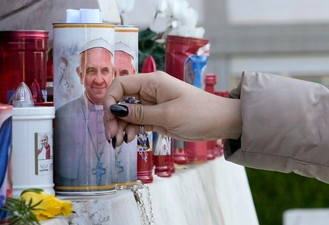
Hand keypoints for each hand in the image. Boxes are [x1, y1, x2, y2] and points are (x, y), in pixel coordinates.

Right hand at [103, 71, 241, 145]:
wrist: (220, 122)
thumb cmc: (198, 113)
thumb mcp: (167, 115)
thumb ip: (140, 114)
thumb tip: (115, 110)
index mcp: (152, 82)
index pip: (121, 84)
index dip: (110, 99)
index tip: (108, 118)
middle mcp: (150, 90)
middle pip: (122, 100)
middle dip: (113, 117)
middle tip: (111, 136)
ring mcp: (153, 104)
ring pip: (128, 113)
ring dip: (121, 126)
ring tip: (119, 142)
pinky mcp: (157, 116)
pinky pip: (138, 121)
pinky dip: (131, 130)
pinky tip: (128, 139)